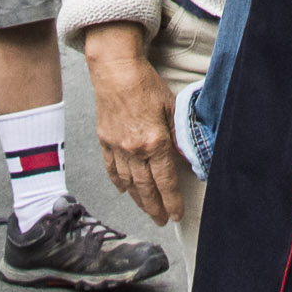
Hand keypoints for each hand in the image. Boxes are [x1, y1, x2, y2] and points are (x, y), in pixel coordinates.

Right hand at [86, 25, 187, 224]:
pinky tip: (124, 190)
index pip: (166, 181)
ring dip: (138, 200)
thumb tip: (187, 154)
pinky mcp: (104, 142)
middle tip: (161, 221)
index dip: (172, 201)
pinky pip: (112, 169)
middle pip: (146, 188)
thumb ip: (178, 134)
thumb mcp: (172, 107)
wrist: (116, 71)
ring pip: (128, 183)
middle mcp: (134, 150)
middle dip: (155, 207)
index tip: (176, 215)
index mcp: (154, 142)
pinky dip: (119, 182)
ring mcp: (117, 148)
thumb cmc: (146, 84)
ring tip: (146, 209)